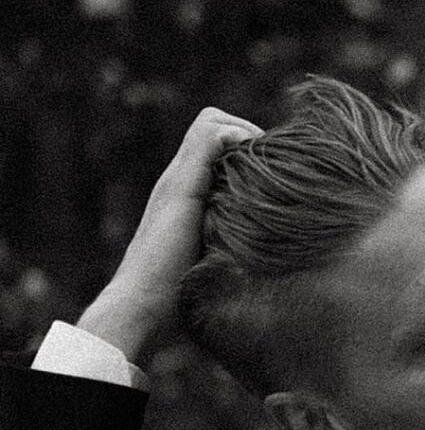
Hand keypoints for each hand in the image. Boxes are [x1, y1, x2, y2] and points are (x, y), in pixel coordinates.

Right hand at [79, 105, 261, 361]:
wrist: (141, 306)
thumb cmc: (177, 301)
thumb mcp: (214, 265)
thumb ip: (231, 250)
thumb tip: (271, 263)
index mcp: (184, 196)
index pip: (214, 145)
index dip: (246, 149)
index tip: (274, 176)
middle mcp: (178, 180)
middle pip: (214, 124)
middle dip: (251, 135)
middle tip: (277, 166)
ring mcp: (177, 180)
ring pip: (212, 122)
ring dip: (246, 134)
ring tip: (268, 167)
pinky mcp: (182, 185)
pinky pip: (209, 136)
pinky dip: (236, 139)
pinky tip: (256, 170)